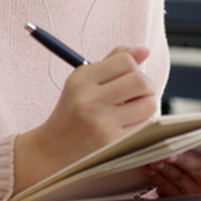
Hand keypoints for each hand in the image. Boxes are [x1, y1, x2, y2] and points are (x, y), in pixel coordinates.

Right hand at [14, 46, 156, 192]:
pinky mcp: (112, 143)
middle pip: (140, 81)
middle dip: (146, 85)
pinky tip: (128, 124)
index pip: (125, 61)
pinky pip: (144, 125)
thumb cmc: (73, 111)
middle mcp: (89, 100)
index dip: (134, 66)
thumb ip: (113, 61)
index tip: (129, 75)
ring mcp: (101, 123)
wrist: (53, 151)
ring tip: (135, 108)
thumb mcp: (84, 81)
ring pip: (148, 103)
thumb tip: (144, 50)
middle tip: (140, 92)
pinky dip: (142, 122)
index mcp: (81, 79)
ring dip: (147, 104)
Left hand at [144, 133, 200, 196]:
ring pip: (179, 178)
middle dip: (182, 158)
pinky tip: (150, 167)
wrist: (196, 185)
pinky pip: (167, 187)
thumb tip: (186, 125)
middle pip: (197, 167)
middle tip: (169, 152)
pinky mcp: (179, 199)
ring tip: (155, 158)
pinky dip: (157, 176)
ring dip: (165, 167)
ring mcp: (196, 192)